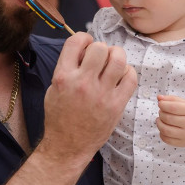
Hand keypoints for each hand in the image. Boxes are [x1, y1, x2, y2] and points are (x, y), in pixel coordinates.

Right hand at [40, 32, 136, 163]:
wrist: (67, 146)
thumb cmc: (60, 117)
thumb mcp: (53, 88)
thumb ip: (68, 67)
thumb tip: (85, 50)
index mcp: (64, 76)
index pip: (76, 41)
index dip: (84, 38)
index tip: (86, 44)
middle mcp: (83, 83)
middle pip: (100, 48)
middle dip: (101, 48)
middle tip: (100, 58)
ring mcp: (101, 94)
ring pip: (118, 59)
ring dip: (116, 56)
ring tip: (112, 63)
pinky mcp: (116, 105)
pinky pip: (131, 78)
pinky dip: (128, 72)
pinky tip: (120, 77)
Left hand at [156, 95, 184, 147]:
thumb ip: (171, 99)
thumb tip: (159, 97)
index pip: (172, 107)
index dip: (163, 105)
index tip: (160, 104)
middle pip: (168, 118)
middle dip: (161, 113)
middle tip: (162, 112)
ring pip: (165, 130)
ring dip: (159, 123)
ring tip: (160, 120)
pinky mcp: (182, 143)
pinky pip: (167, 139)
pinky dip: (161, 133)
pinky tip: (164, 128)